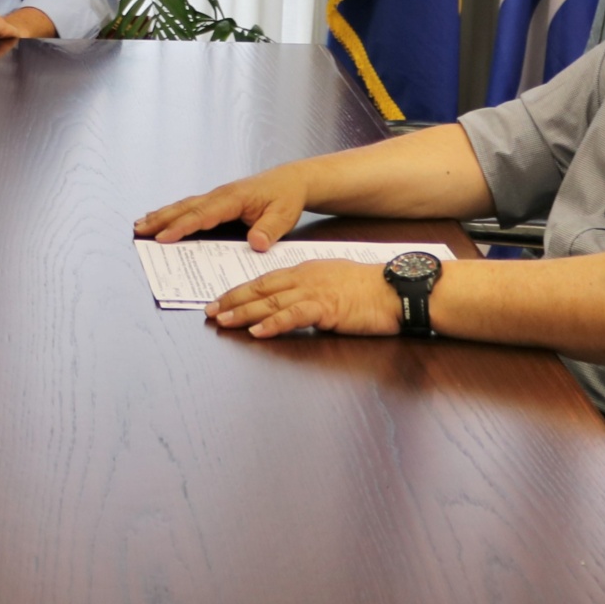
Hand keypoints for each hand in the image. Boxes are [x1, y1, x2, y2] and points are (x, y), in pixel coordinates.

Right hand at [132, 162, 314, 249]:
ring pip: (184, 206)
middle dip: (160, 220)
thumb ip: (269, 230)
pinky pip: (190, 207)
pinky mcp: (217, 200)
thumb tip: (256, 244)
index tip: (163, 238)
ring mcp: (216, 196)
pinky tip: (161, 218)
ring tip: (140, 224)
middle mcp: (220, 195)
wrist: (291, 181)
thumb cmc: (286, 197)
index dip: (181, 227)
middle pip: (185, 208)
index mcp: (233, 198)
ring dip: (161, 215)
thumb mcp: (284, 215)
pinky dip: (172, 212)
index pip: (203, 215)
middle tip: (139, 230)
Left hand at [206, 258, 401, 338]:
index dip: (239, 291)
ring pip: (271, 302)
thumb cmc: (369, 290)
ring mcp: (314, 291)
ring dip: (244, 313)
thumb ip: (310, 292)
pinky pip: (294, 316)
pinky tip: (258, 332)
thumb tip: (293, 305)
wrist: (396, 289)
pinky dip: (274, 324)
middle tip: (209, 311)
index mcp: (305, 271)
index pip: (264, 281)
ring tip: (223, 321)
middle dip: (232, 300)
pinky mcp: (327, 307)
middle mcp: (305, 278)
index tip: (219, 300)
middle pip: (261, 289)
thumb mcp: (333, 284)